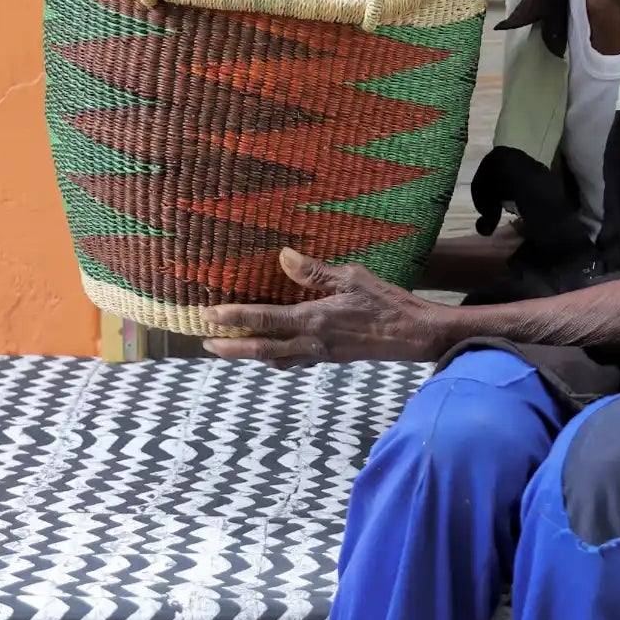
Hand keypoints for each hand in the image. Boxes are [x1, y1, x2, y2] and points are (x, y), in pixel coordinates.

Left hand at [202, 248, 451, 368]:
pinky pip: (294, 362)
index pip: (264, 319)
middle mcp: (312, 341)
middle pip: (261, 348)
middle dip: (231, 347)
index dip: (233, 318)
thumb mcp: (353, 277)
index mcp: (314, 319)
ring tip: (230, 349)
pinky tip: (272, 353)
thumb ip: (316, 271)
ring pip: (275, 359)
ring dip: (250, 355)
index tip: (208, 316)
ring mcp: (320, 353)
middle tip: (205, 343)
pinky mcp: (330, 358)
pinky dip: (276, 359)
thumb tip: (283, 257)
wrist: (413, 335)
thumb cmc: (387, 303)